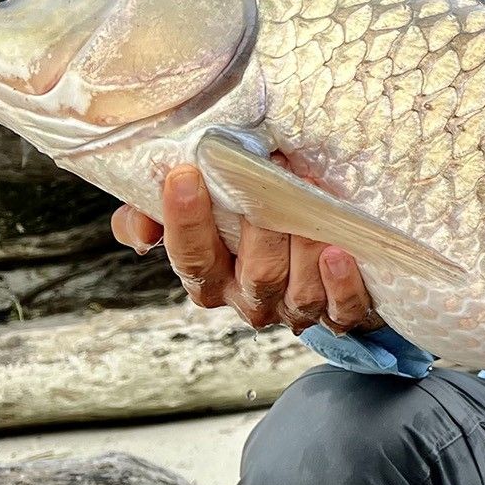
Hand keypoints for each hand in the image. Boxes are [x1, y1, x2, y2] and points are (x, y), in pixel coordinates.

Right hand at [110, 166, 379, 332]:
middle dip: (264, 230)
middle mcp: (251, 299)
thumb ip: (149, 215)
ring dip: (308, 249)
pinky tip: (338, 254)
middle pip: (257, 276)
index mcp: (210, 277)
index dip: (186, 222)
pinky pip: (343, 311)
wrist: (305, 234)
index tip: (184, 175)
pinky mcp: (341, 312)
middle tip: (272, 172)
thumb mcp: (190, 208)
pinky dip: (341, 286)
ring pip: (300, 294)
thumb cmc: (241, 218)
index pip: (192, 259)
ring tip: (313, 202)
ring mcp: (295, 310)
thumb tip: (141, 230)